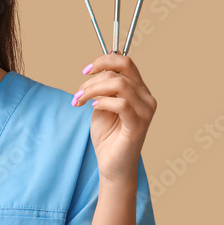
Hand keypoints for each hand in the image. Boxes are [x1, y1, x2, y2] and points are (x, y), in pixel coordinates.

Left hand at [72, 53, 156, 183]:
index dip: (104, 60)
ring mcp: (145, 111)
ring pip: (120, 84)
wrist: (111, 164)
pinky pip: (122, 104)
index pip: (126, 62)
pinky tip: (93, 108)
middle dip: (92, 80)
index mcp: (138, 90)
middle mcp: (146, 97)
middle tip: (77, 95)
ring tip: (79, 101)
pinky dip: (103, 102)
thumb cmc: (107, 135)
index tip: (85, 71)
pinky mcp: (138, 124)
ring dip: (93, 90)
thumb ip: (103, 88)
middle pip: (120, 71)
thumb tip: (97, 70)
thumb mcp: (101, 105)